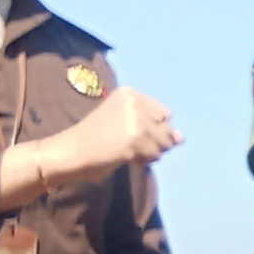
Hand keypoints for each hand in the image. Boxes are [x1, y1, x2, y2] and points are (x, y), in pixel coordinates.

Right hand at [45, 87, 181, 185]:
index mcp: (130, 93)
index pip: (164, 114)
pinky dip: (145, 159)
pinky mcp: (135, 137)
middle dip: (154, 141)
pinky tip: (127, 157)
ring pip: (164, 143)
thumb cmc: (97, 139)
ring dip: (150, 152)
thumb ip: (156, 128)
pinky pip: (155, 154)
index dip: (153, 129)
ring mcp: (135, 119)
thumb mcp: (127, 126)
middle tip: (128, 144)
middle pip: (167, 128)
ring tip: (127, 150)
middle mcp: (134, 102)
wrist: (71, 152)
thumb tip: (182, 138)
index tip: (130, 132)